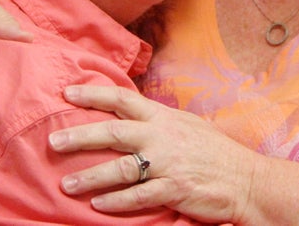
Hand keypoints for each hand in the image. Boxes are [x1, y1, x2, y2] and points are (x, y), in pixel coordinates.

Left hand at [48, 85, 261, 223]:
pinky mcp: (174, 190)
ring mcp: (168, 164)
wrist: (245, 178)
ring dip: (91, 176)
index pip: (123, 99)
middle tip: (53, 141)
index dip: (94, 94)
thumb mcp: (185, 124)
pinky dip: (116, 202)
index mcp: (163, 117)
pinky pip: (139, 197)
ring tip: (66, 183)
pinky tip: (97, 205)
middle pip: (114, 132)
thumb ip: (157, 119)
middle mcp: (162, 137)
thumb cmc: (213, 151)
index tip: (67, 92)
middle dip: (80, 136)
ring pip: (121, 169)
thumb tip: (129, 111)